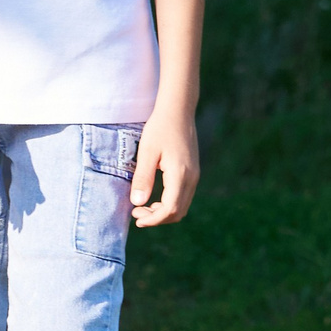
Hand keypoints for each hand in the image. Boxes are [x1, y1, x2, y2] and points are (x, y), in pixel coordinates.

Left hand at [130, 109, 197, 226]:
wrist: (178, 111)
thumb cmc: (160, 128)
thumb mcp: (146, 152)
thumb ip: (143, 178)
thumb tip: (138, 203)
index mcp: (180, 175)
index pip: (170, 209)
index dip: (153, 219)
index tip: (136, 218)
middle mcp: (191, 178)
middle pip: (178, 212)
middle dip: (157, 218)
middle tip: (136, 213)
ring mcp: (194, 176)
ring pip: (182, 206)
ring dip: (163, 212)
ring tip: (142, 207)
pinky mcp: (193, 173)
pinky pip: (183, 196)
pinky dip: (170, 204)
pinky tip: (154, 198)